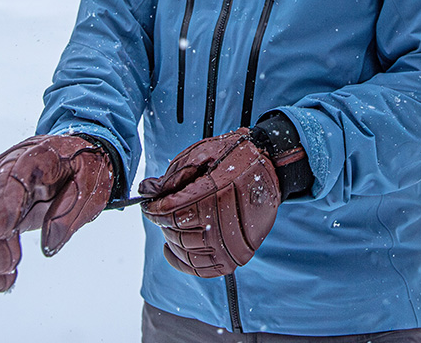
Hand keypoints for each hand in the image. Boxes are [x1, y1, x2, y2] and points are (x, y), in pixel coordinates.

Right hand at [0, 135, 114, 291]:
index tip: (3, 232)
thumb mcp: (92, 184)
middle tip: (6, 268)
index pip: (13, 174)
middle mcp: (9, 166)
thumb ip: (70, 211)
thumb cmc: (84, 167)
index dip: (4, 202)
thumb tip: (48, 245)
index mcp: (39, 156)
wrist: (75, 155)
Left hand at [140, 128, 280, 277]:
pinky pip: (201, 268)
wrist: (273, 167)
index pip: (170, 211)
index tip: (149, 204)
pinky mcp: (236, 256)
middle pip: (176, 231)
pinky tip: (173, 248)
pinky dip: (182, 261)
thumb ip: (175, 174)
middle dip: (163, 221)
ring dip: (172, 238)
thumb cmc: (238, 156)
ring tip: (170, 225)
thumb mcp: (204, 152)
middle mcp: (225, 223)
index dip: (153, 209)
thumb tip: (148, 190)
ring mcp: (231, 244)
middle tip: (161, 210)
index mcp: (216, 194)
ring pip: (186, 251)